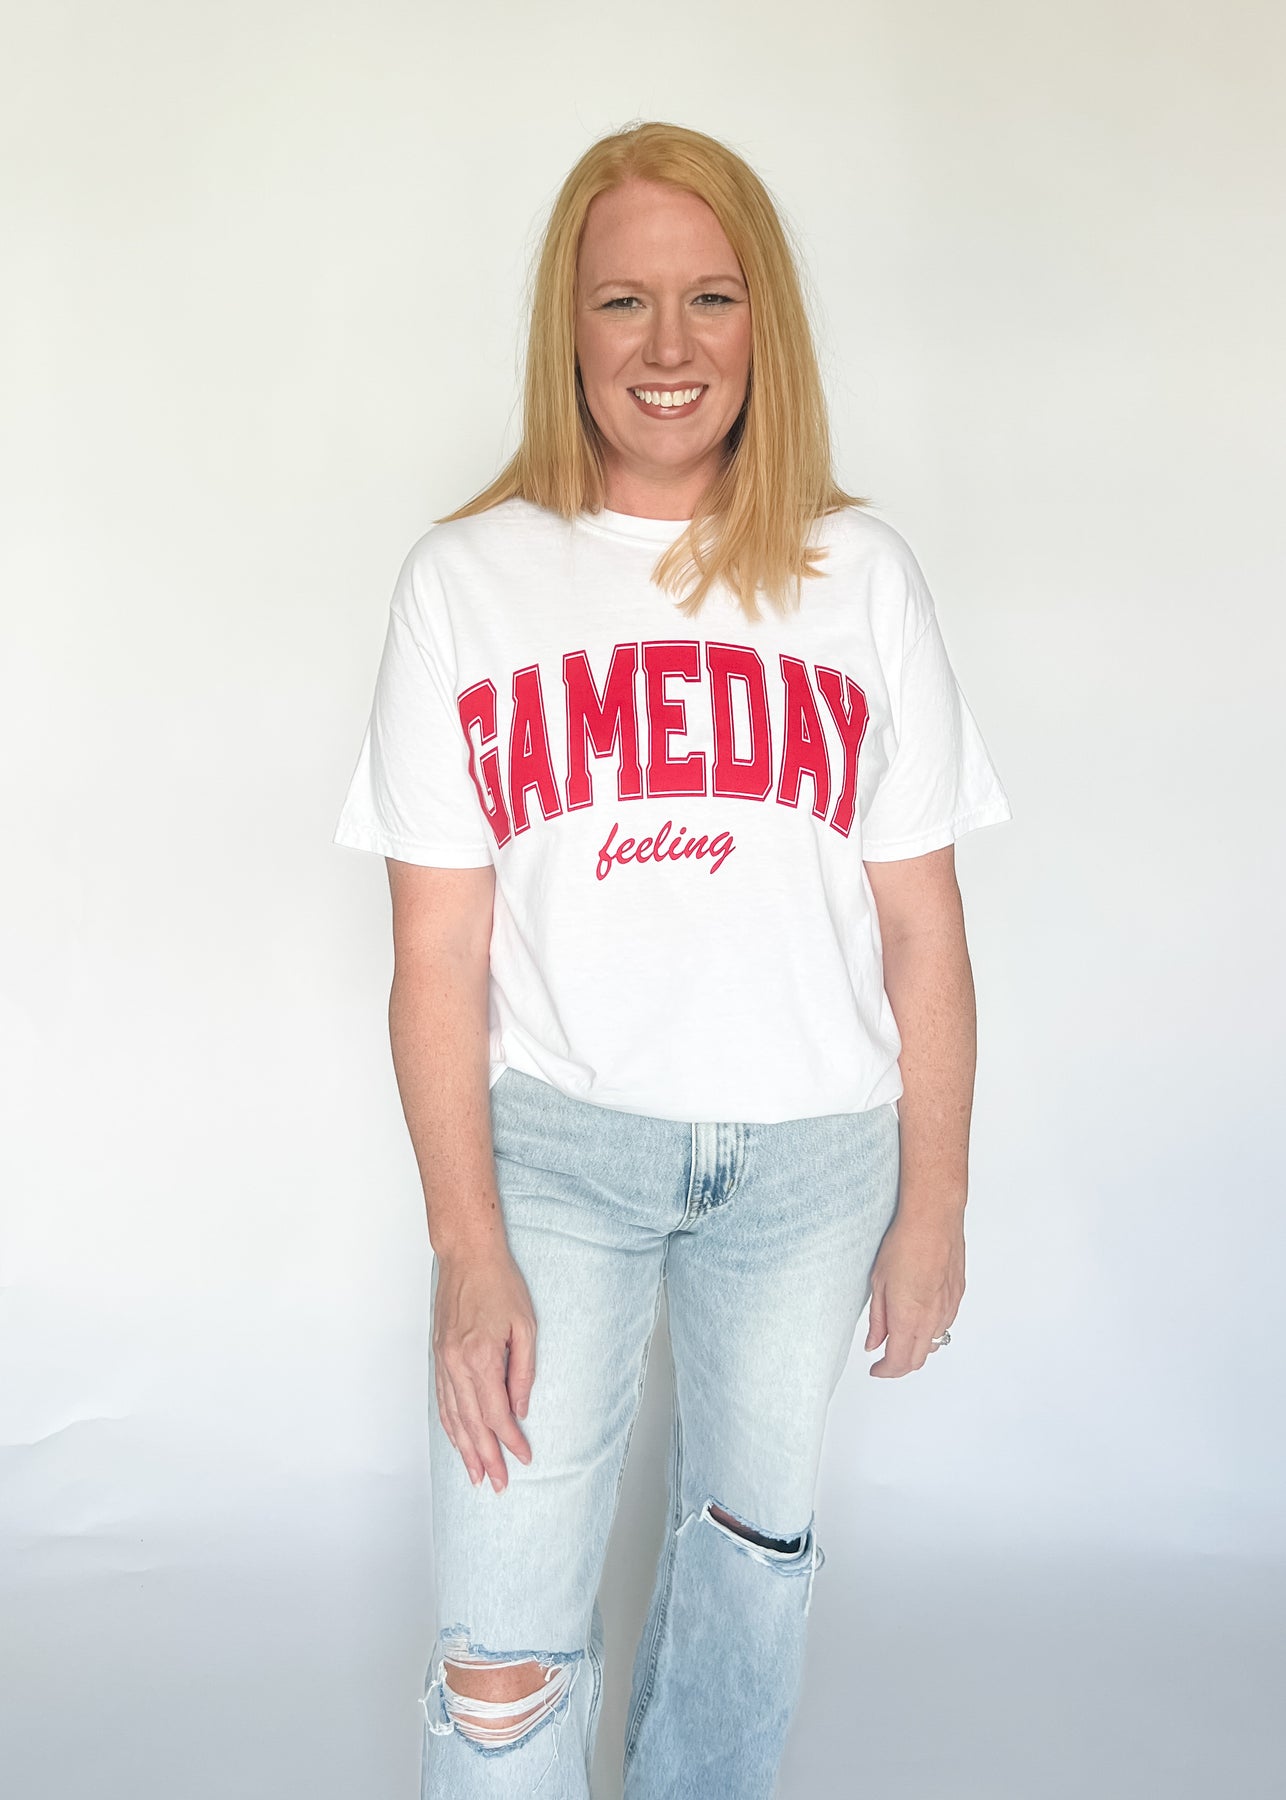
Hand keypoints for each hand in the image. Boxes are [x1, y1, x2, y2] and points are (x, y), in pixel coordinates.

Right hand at [432, 1242, 536, 1491]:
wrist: (467, 1257)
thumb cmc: (500, 1284)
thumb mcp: (526, 1326)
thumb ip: (523, 1373)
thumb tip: (520, 1410)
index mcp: (482, 1358)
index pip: (497, 1414)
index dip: (511, 1441)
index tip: (523, 1459)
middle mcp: (457, 1365)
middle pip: (472, 1424)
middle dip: (486, 1458)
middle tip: (497, 1484)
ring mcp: (443, 1362)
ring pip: (453, 1417)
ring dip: (464, 1449)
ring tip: (475, 1475)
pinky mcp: (437, 1356)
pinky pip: (443, 1400)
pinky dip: (450, 1425)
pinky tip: (457, 1440)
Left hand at [865, 1213, 963, 1377]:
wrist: (933, 1220)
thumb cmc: (904, 1244)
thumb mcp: (879, 1283)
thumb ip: (878, 1319)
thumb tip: (874, 1342)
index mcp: (909, 1318)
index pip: (899, 1362)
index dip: (886, 1371)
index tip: (876, 1369)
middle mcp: (932, 1318)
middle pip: (919, 1359)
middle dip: (900, 1366)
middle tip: (885, 1360)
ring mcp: (948, 1308)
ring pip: (935, 1343)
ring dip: (917, 1348)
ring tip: (900, 1338)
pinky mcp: (957, 1296)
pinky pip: (945, 1324)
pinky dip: (931, 1330)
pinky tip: (920, 1318)